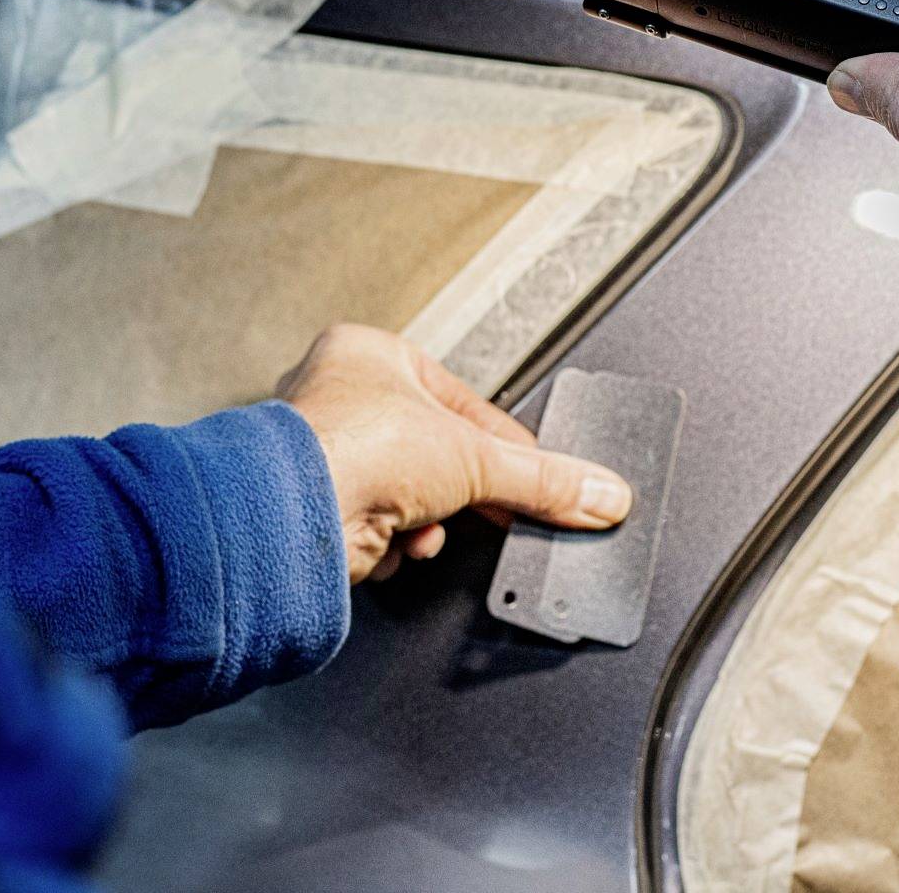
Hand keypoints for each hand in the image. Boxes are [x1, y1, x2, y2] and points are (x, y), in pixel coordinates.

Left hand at [275, 323, 632, 583]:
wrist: (298, 513)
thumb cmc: (355, 448)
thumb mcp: (477, 457)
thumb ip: (544, 480)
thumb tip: (600, 493)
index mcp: (367, 354)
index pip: (458, 400)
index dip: (498, 441)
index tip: (530, 474)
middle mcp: (336, 398)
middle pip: (431, 452)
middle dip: (454, 490)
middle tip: (484, 506)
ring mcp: (322, 455)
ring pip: (405, 495)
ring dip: (423, 521)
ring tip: (420, 525)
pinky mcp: (318, 508)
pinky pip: (375, 530)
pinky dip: (391, 544)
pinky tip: (390, 543)